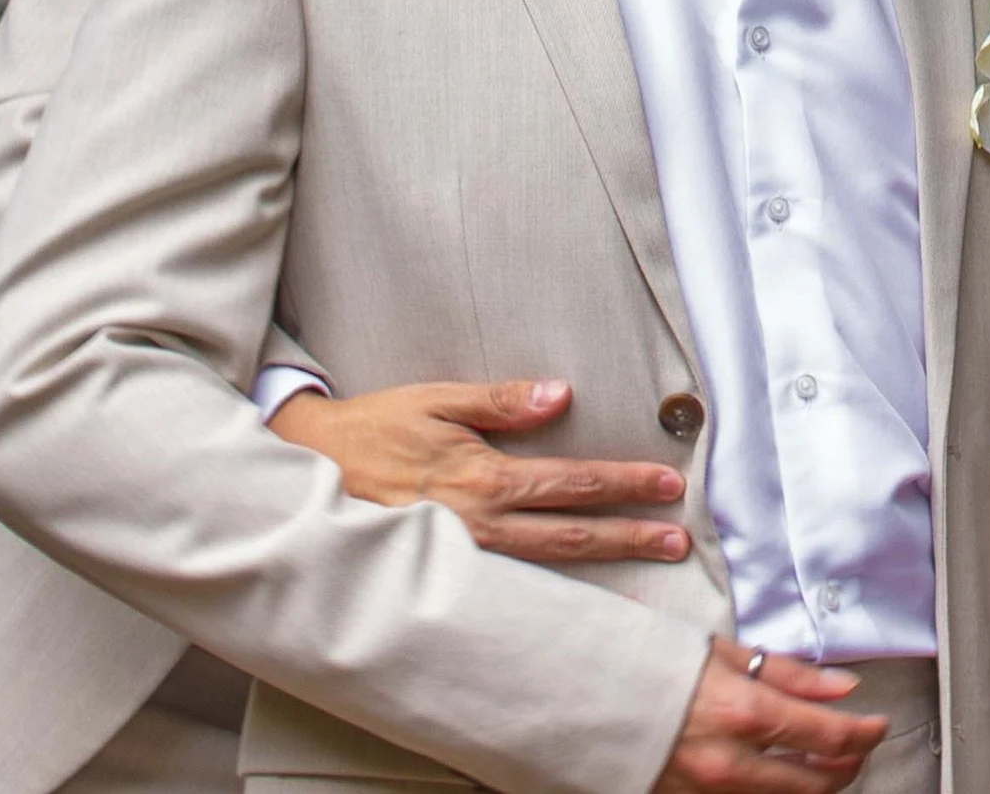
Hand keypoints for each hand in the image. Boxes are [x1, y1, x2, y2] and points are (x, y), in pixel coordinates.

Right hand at [269, 378, 691, 568]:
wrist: (311, 474)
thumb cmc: (375, 429)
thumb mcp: (436, 398)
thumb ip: (501, 400)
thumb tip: (560, 395)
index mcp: (482, 478)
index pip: (571, 483)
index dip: (622, 484)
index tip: (665, 486)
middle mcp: (480, 526)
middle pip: (572, 535)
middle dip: (629, 535)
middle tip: (678, 537)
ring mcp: (467, 559)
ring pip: (549, 568)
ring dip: (604, 565)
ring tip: (649, 562)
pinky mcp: (450, 575)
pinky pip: (515, 586)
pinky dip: (557, 591)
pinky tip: (582, 594)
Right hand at [652, 644, 887, 793]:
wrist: (585, 693)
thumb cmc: (650, 659)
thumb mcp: (720, 650)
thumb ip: (786, 673)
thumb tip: (840, 686)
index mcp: (743, 711)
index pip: (828, 734)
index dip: (863, 732)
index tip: (877, 724)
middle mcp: (732, 761)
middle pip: (816, 782)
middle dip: (848, 765)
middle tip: (858, 745)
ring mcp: (712, 790)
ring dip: (816, 783)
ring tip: (826, 761)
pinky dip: (776, 791)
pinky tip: (781, 773)